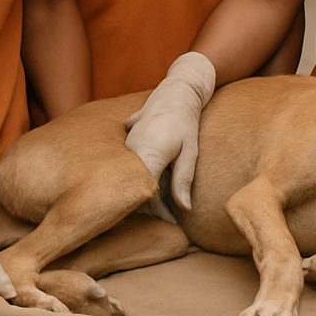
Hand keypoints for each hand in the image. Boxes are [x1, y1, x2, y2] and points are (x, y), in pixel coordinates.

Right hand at [125, 52, 215, 209]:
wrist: (176, 91)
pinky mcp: (127, 142)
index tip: (172, 223)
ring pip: (132, 179)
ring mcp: (126, 146)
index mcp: (146, 155)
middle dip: (152, 208)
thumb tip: (184, 209)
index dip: (157, 213)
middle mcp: (130, 152)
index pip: (144, 195)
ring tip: (166, 207)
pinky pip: (131, 167)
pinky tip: (157, 186)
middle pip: (135, 189)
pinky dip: (143, 178)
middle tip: (170, 220)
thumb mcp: (189, 152)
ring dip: (147, 193)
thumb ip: (183, 180)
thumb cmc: (185, 121)